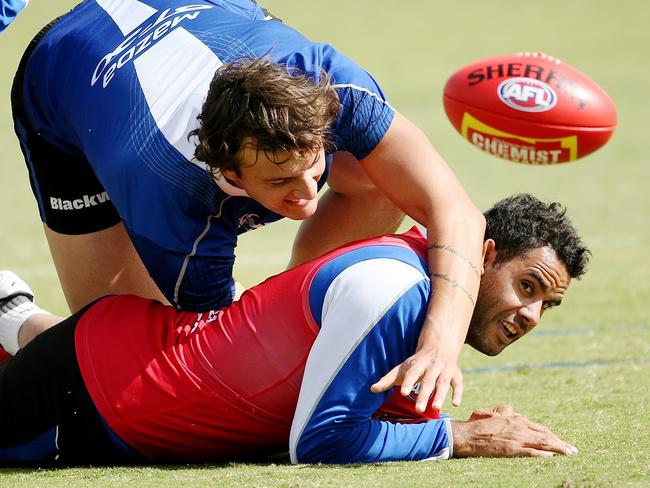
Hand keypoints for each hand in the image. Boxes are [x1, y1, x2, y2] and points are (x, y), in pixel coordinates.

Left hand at [370, 348, 462, 411]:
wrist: (438, 348)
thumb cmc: (416, 363)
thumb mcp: (402, 369)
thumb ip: (388, 379)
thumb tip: (371, 389)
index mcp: (417, 364)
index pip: (411, 374)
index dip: (408, 382)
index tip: (403, 393)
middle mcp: (431, 366)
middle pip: (427, 381)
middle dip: (424, 394)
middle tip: (418, 409)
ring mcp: (445, 370)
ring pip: (443, 383)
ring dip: (440, 395)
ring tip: (435, 408)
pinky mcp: (456, 375)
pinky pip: (458, 384)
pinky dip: (458, 393)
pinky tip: (455, 404)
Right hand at [452, 407, 577, 457]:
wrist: (468, 434)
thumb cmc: (477, 424)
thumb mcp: (491, 412)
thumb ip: (503, 411)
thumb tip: (511, 411)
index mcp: (515, 418)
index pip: (539, 427)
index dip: (551, 435)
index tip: (559, 440)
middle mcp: (519, 426)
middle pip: (545, 434)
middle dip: (560, 442)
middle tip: (572, 449)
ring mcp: (517, 438)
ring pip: (544, 443)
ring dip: (559, 448)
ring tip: (570, 453)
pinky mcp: (513, 449)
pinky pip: (533, 452)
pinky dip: (544, 454)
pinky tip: (552, 457)